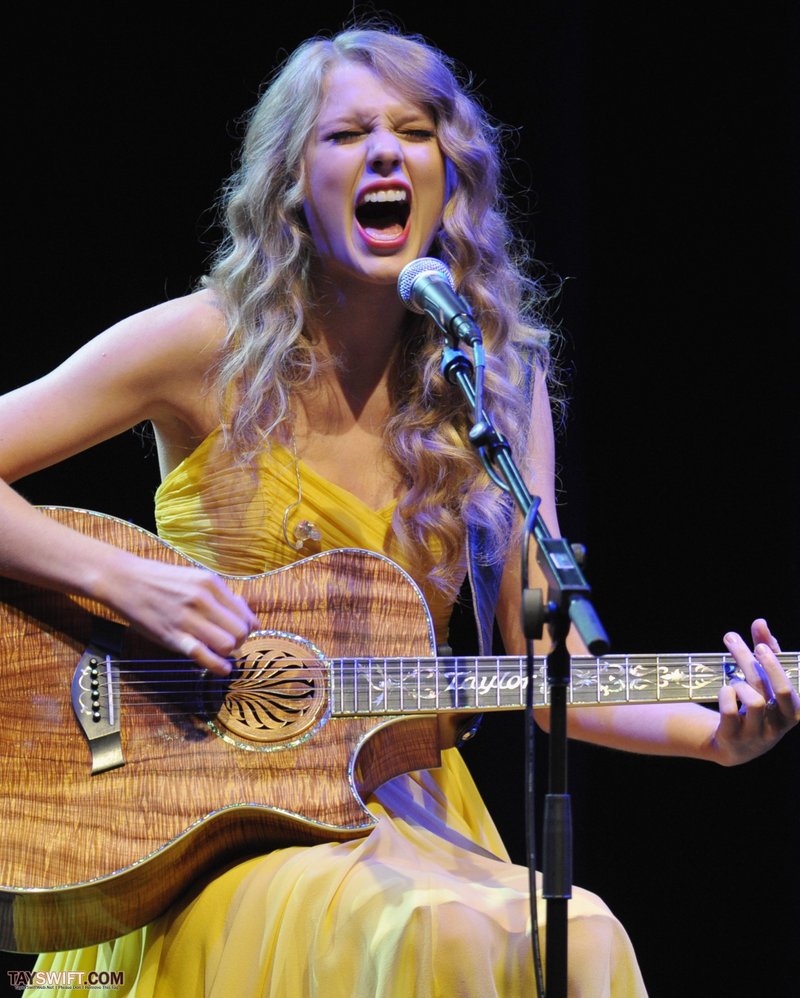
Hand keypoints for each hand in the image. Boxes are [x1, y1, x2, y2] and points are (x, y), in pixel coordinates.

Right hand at [108, 554, 258, 675]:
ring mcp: (188, 618)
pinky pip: (203, 656)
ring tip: (220, 652)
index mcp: (211, 583)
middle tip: (229, 644)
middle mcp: (203, 599)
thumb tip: (247, 615)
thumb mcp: (196, 579)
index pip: (244, 614)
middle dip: (239, 642)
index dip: (246, 628)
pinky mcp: (173, 636)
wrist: (125, 581)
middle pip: (240, 631)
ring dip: (228, 653)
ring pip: (227, 644)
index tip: (239, 633)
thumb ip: (221, 596)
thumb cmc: (161, 581)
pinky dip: (218, 666)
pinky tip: (222, 668)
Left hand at [711, 618, 799, 764]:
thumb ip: (766, 651)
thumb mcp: (764, 680)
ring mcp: (757, 734)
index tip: (761, 645)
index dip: (778, 666)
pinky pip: (730, 711)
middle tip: (733, 639)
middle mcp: (779, 725)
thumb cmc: (755, 704)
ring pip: (754, 700)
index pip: (792, 687)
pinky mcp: (734, 738)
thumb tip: (760, 622)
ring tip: (732, 678)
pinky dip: (725, 694)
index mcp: (792, 711)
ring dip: (740, 681)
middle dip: (758, 663)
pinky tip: (725, 690)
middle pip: (777, 691)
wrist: (734, 744)